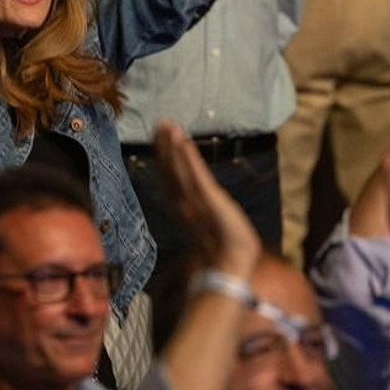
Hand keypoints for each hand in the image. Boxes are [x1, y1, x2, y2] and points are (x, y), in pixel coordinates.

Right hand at [153, 120, 261, 279]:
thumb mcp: (210, 230)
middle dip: (164, 147)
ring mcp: (194, 200)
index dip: (164, 159)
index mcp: (184, 209)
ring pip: (179, 169)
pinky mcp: (208, 198)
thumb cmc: (224, 252)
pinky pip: (195, 173)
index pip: (171, 179)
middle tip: (159, 123)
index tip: (159, 140)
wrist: (230, 265)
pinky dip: (187, 156)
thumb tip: (203, 213)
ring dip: (172, 146)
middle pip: (170, 170)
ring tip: (167, 125)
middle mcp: (184, 202)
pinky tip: (182, 140)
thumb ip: (203, 219)